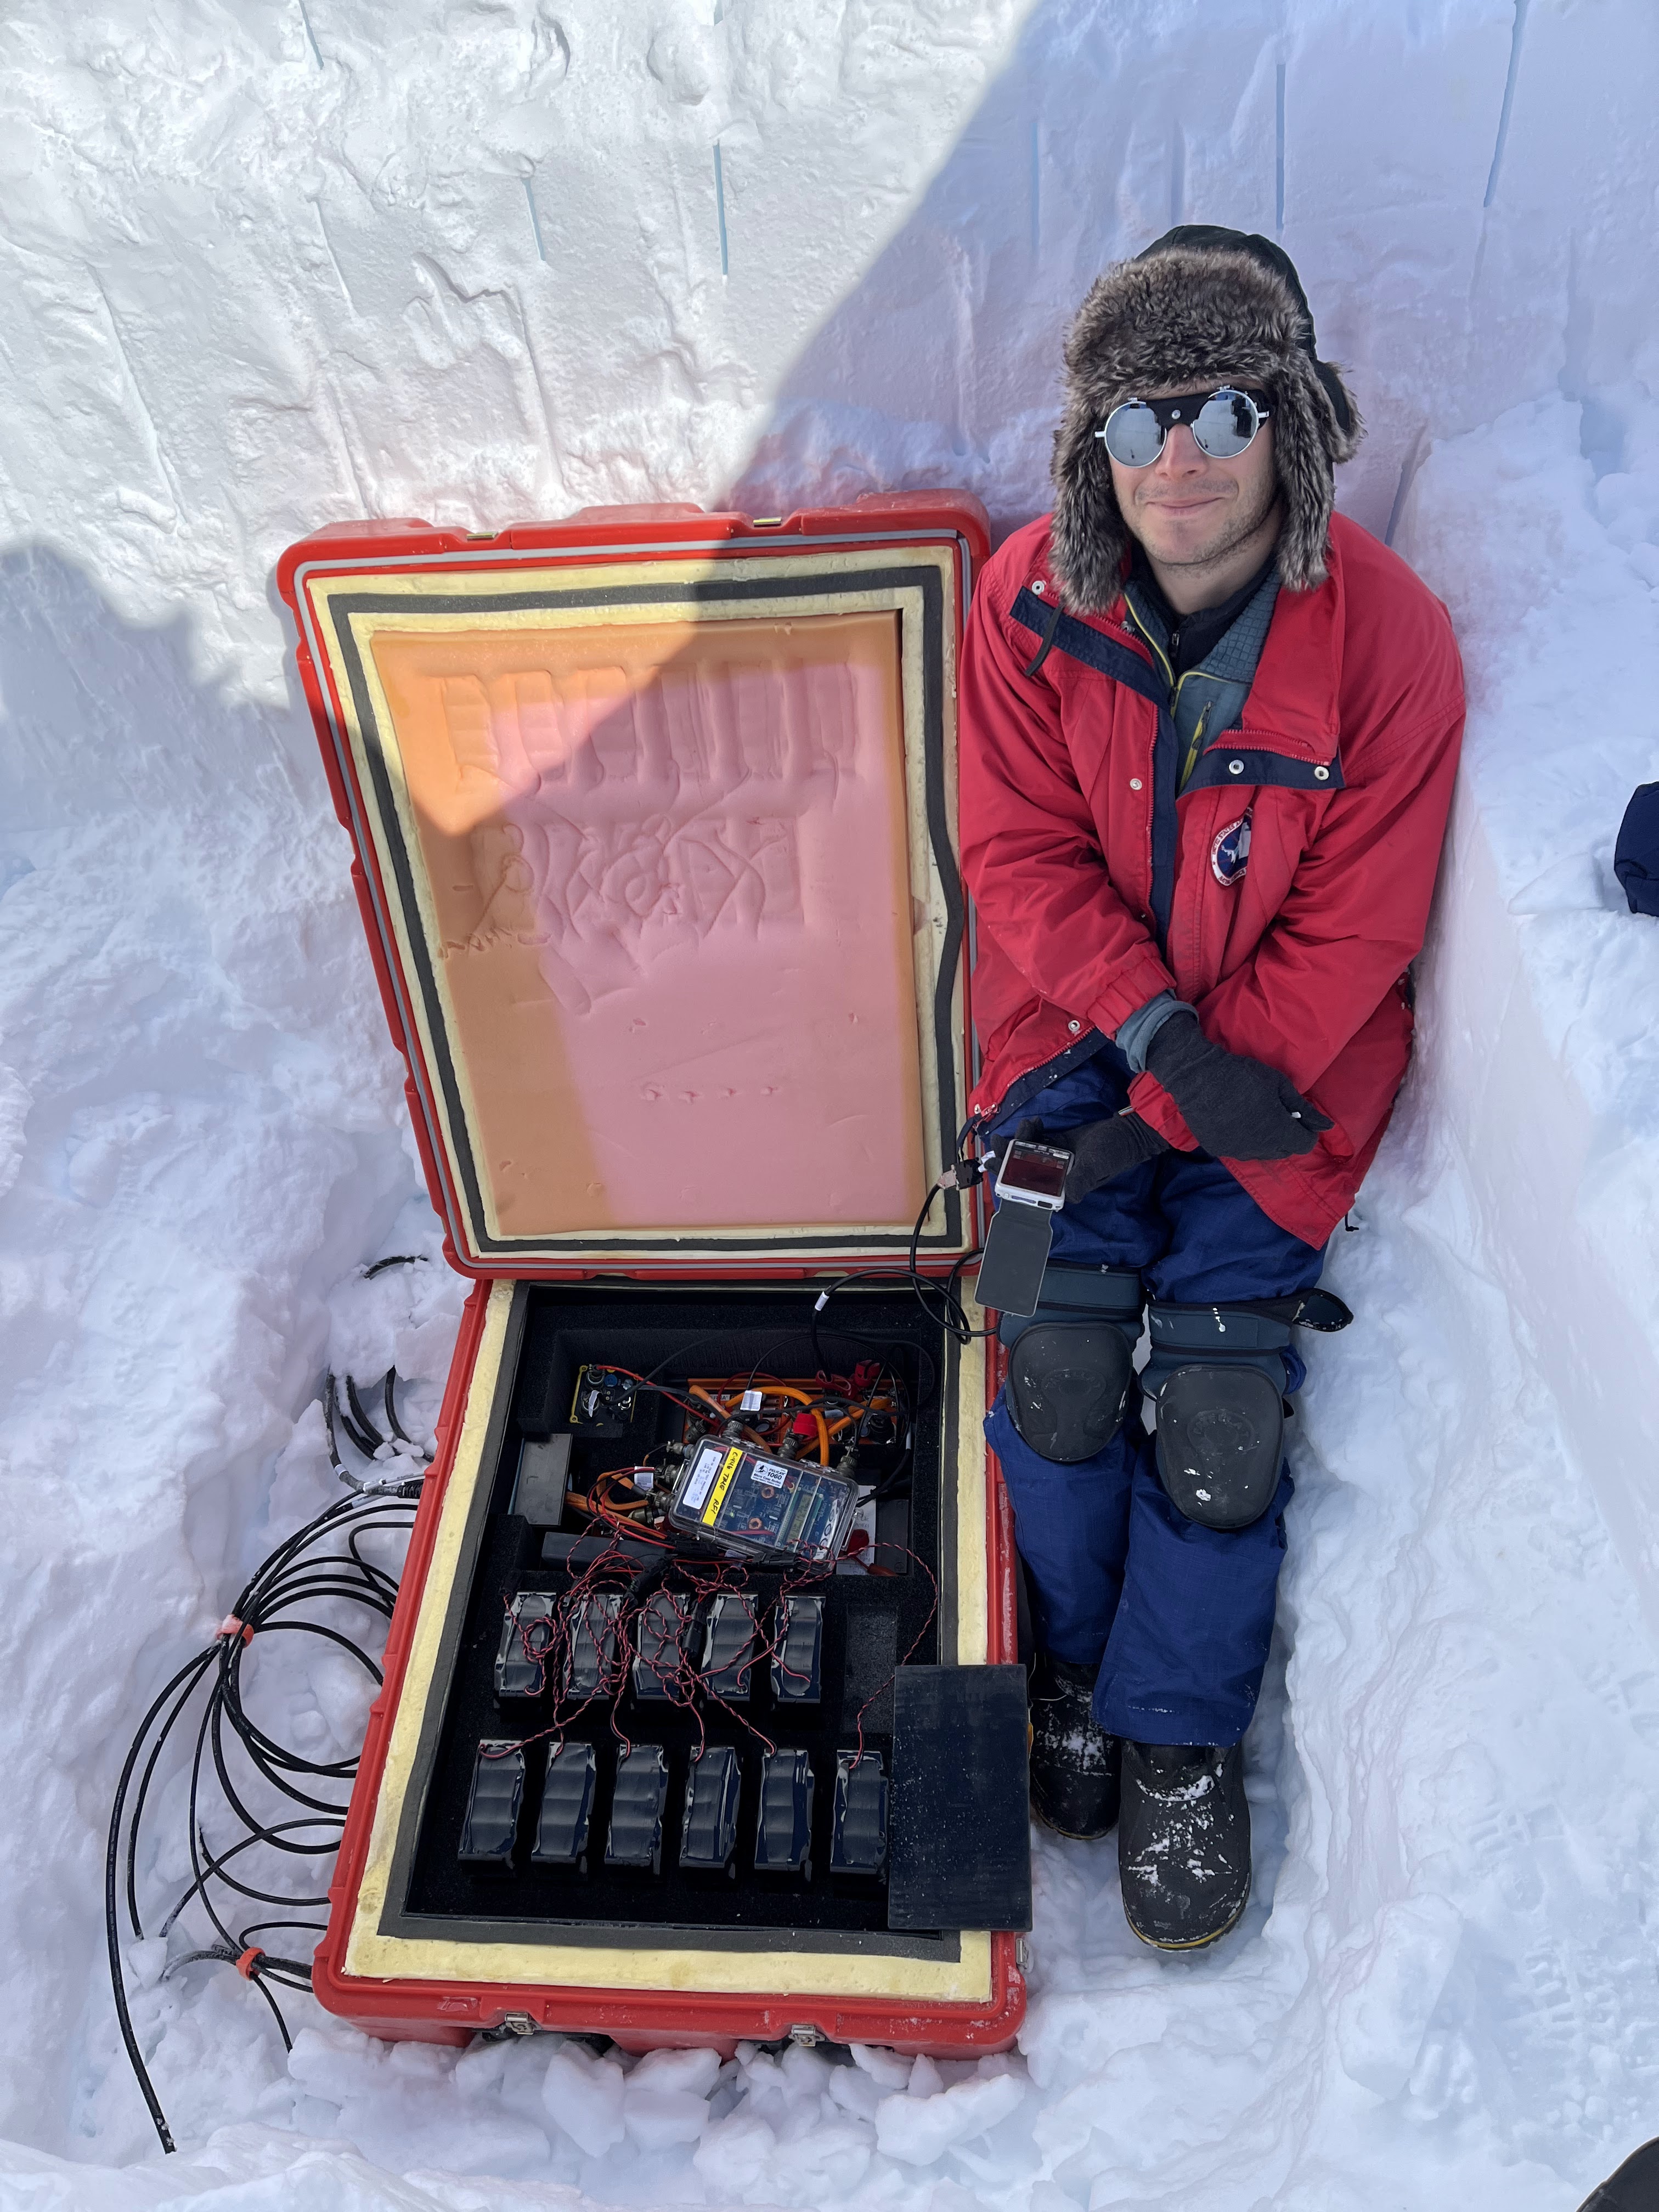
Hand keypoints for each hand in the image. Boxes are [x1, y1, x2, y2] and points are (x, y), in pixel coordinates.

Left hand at [994, 1112, 1165, 1201]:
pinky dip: (1034, 1133)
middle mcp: (1058, 1175)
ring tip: (1028, 1124)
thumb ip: (1080, 1181)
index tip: (996, 1160)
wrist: (1130, 1132)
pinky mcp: (1062, 1145)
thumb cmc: (1114, 1151)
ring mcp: (1059, 1160)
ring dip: (1023, 1138)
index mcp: (1063, 1184)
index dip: (1010, 1175)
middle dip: (1008, 1154)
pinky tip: (1036, 1123)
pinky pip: (1040, 1141)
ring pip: (1030, 1152)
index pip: (1031, 1184)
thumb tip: (1067, 1196)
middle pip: (1024, 1168)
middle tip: (997, 1139)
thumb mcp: (1096, 1166)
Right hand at [1144, 1012, 1332, 1161]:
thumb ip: (1304, 1109)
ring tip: (1255, 1118)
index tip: (1298, 1119)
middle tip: (1277, 1115)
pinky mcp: (1217, 1149)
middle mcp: (1259, 1148)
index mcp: (1278, 1130)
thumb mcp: (1279, 1084)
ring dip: (1265, 1141)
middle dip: (1286, 1136)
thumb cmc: (1243, 1075)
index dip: (1306, 1132)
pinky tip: (1235, 1121)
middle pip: (1284, 1151)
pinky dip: (1242, 1141)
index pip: (1304, 1145)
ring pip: (1261, 1154)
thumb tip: (1327, 1127)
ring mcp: (1236, 1151)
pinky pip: (1239, 1151)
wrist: (1198, 1076)